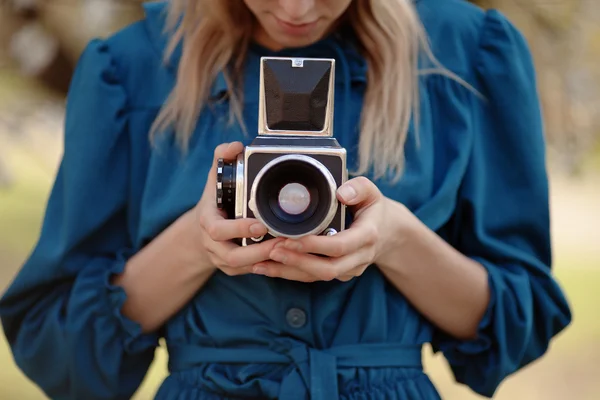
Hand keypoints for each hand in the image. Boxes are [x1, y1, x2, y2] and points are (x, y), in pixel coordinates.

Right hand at [188, 142, 284, 275]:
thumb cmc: (215, 200)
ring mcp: (223, 260)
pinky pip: (252, 272)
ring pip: (244, 268)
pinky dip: (269, 267)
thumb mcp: (215, 176)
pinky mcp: (235, 269)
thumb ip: (223, 158)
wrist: (201, 229)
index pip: (218, 230)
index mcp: (208, 222)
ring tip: (289, 250)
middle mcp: (213, 245)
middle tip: (283, 242)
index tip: (260, 224)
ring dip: (267, 260)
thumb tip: (234, 146)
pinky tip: (287, 259)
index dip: (238, 229)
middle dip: (258, 251)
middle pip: (232, 257)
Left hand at [252, 177, 406, 281]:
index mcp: (367, 236)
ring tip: (262, 262)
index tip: (292, 238)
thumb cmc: (373, 208)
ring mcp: (349, 268)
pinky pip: (313, 278)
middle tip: (272, 249)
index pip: (340, 246)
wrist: (387, 232)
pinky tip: (267, 268)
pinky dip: (290, 273)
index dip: (315, 245)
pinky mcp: (338, 273)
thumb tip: (340, 193)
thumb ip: (358, 188)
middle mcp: (359, 257)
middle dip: (298, 261)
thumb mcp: (371, 192)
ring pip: (318, 277)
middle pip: (327, 269)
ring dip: (289, 271)